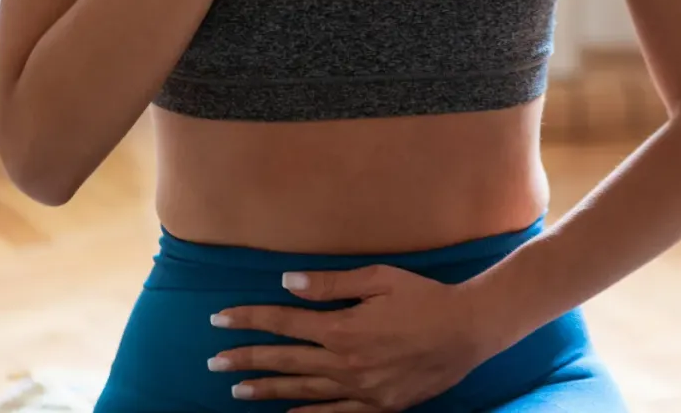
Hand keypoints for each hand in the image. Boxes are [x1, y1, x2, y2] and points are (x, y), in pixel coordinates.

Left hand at [209, 265, 494, 410]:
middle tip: (212, 360)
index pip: (284, 323)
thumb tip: (287, 284)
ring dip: (266, 389)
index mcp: (342, 328)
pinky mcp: (379, 405)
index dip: (249, 319)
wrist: (468, 330)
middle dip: (245, 358)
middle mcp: (345, 363)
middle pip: (284, 361)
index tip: (219, 319)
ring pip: (302, 390)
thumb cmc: (425, 297)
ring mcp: (360, 389)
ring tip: (235, 389)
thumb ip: (331, 284)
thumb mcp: (379, 279)